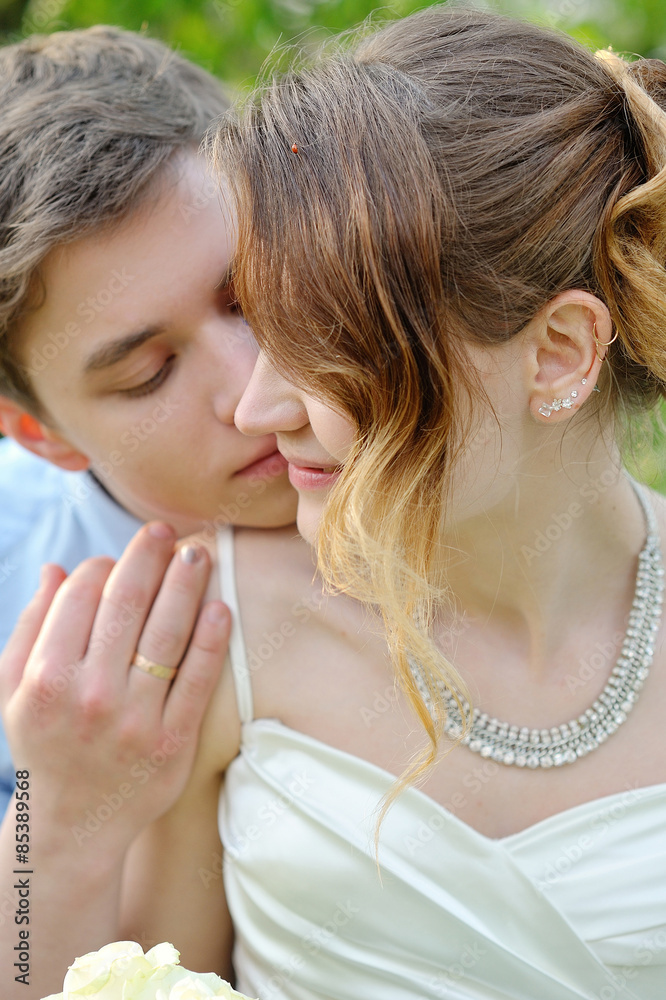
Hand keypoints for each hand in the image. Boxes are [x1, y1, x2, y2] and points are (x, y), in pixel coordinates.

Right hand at [0, 523, 229, 853]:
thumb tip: (58, 568)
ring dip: (186, 584)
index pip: (80, 598)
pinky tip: (220, 607)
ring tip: (198, 552)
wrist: (73, 826)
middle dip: (148, 557)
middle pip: (127, 606)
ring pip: (167, 634)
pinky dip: (211, 640)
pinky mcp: (174, 744)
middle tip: (166, 530)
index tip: (116, 555)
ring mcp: (135, 722)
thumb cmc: (44, 745)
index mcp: (45, 679)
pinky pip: (197, 680)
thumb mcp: (14, 691)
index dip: (102, 566)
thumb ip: (30, 628)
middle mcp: (89, 697)